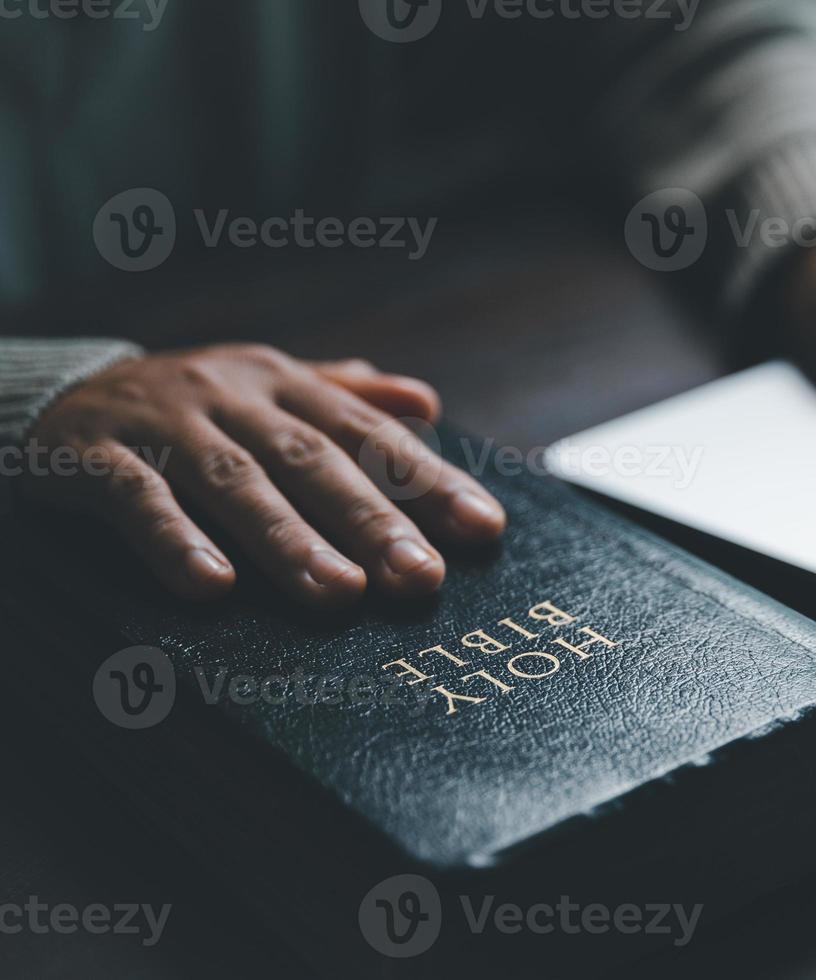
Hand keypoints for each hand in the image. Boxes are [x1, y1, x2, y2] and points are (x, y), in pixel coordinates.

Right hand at [21, 344, 505, 605]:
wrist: (48, 393)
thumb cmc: (183, 406)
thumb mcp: (263, 388)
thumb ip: (343, 396)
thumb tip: (426, 403)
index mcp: (283, 384)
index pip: (369, 435)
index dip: (429, 480)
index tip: (484, 529)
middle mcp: (232, 397)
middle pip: (313, 462)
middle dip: (373, 522)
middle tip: (423, 579)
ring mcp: (163, 424)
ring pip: (236, 485)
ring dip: (289, 542)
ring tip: (340, 595)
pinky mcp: (91, 457)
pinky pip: (136, 500)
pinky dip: (175, 541)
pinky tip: (211, 588)